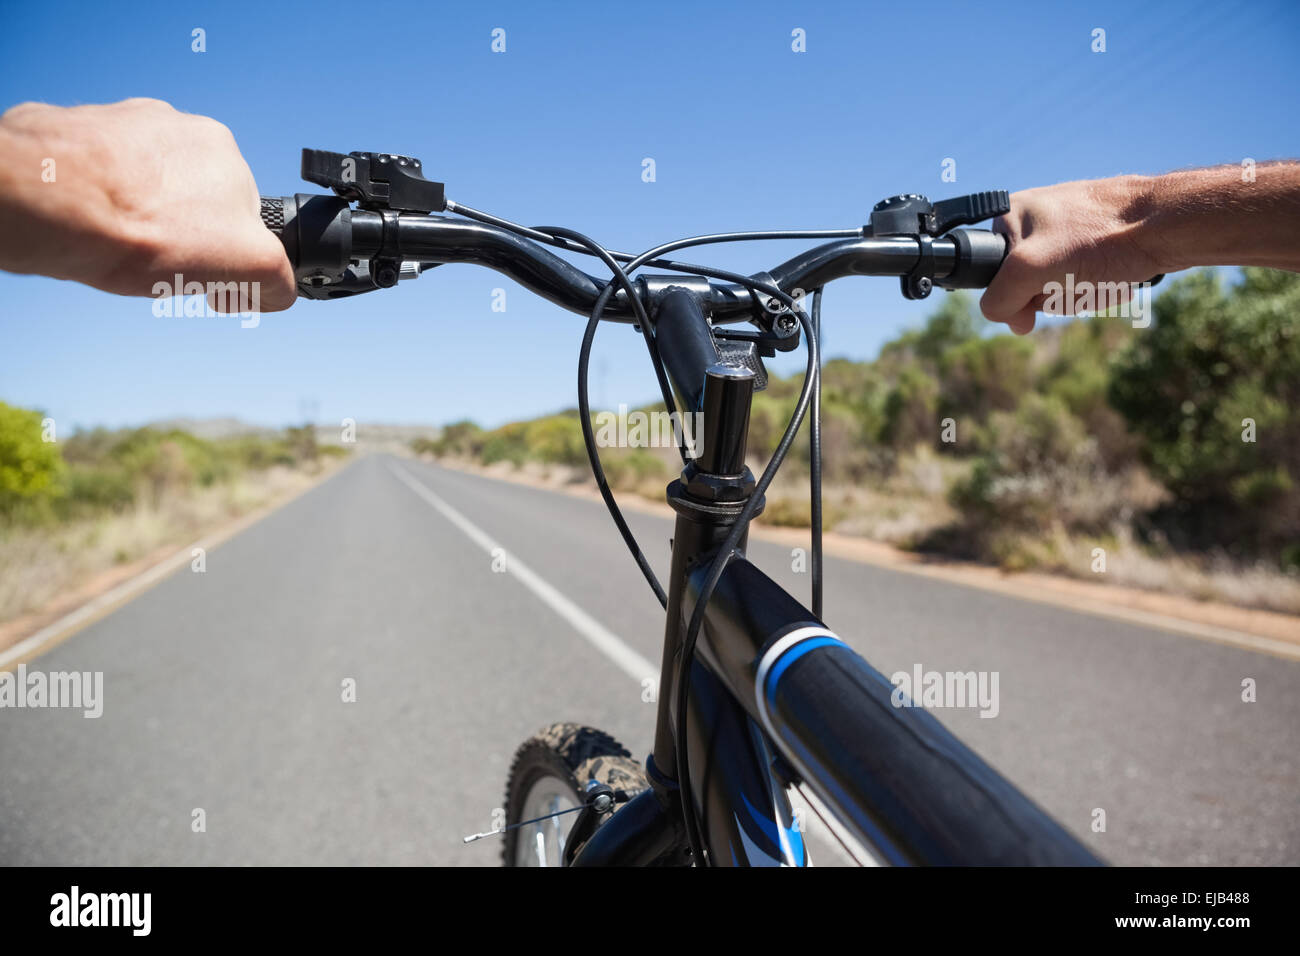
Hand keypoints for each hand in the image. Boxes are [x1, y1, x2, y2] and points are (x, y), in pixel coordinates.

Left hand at [0, 98, 294, 311]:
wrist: (52, 203)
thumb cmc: (144, 229)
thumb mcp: (250, 266)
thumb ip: (278, 278)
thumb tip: (275, 290)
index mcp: (222, 148)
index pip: (240, 212)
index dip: (228, 252)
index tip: (208, 275)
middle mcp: (174, 126)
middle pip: (192, 197)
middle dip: (184, 234)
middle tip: (163, 265)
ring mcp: (121, 125)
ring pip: (144, 187)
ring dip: (141, 219)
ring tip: (122, 247)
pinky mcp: (75, 135)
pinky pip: (99, 177)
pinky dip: (100, 205)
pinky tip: (92, 228)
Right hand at [978, 176, 1162, 334]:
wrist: (1166, 224)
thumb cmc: (1100, 239)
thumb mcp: (1031, 269)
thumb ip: (1000, 296)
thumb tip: (1003, 316)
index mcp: (1009, 215)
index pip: (990, 274)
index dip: (1011, 296)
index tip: (1035, 300)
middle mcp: (1036, 218)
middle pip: (1025, 283)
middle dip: (1051, 295)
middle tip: (1074, 284)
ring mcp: (1068, 228)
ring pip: (1057, 285)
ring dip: (1077, 294)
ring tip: (1100, 278)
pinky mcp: (1097, 239)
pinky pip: (1084, 277)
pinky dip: (1097, 287)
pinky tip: (1114, 277)